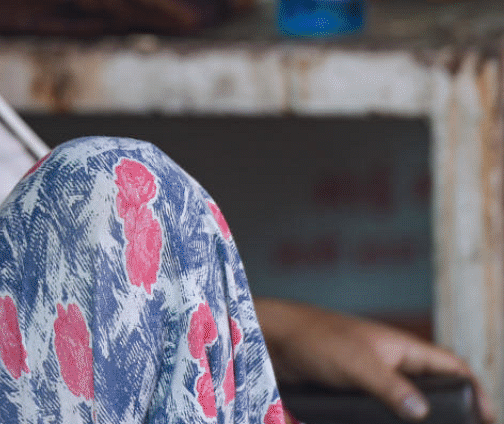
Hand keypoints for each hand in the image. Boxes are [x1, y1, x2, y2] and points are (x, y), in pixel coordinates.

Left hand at [255, 297, 495, 422]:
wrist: (270, 339)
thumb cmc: (315, 340)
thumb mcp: (357, 364)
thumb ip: (389, 387)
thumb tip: (423, 413)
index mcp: (402, 347)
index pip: (452, 367)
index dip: (475, 390)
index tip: (487, 418)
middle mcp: (390, 361)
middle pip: (433, 388)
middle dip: (450, 410)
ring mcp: (369, 376)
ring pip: (405, 401)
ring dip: (416, 419)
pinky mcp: (349, 389)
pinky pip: (378, 408)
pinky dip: (388, 420)